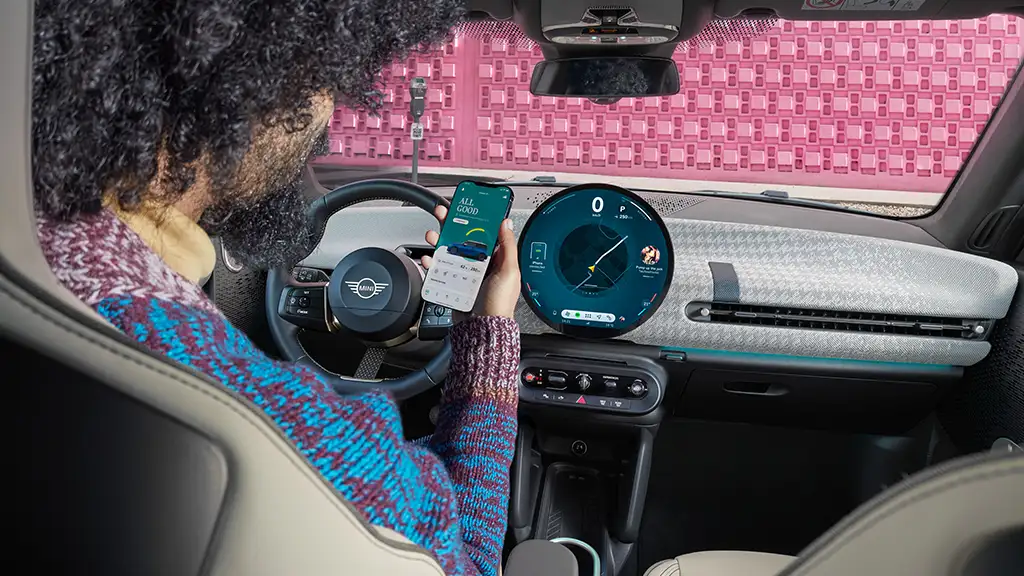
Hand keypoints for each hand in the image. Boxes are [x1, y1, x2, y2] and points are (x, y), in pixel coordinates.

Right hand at [422, 204, 520, 319]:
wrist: (482, 328)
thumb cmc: (499, 303)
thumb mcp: (509, 271)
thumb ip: (508, 247)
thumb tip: (506, 224)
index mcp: (496, 259)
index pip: (484, 234)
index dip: (474, 220)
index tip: (465, 208)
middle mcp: (479, 265)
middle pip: (462, 239)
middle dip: (451, 225)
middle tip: (442, 214)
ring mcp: (464, 274)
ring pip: (448, 251)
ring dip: (438, 241)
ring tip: (432, 235)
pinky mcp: (452, 284)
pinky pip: (439, 270)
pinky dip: (431, 263)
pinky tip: (428, 258)